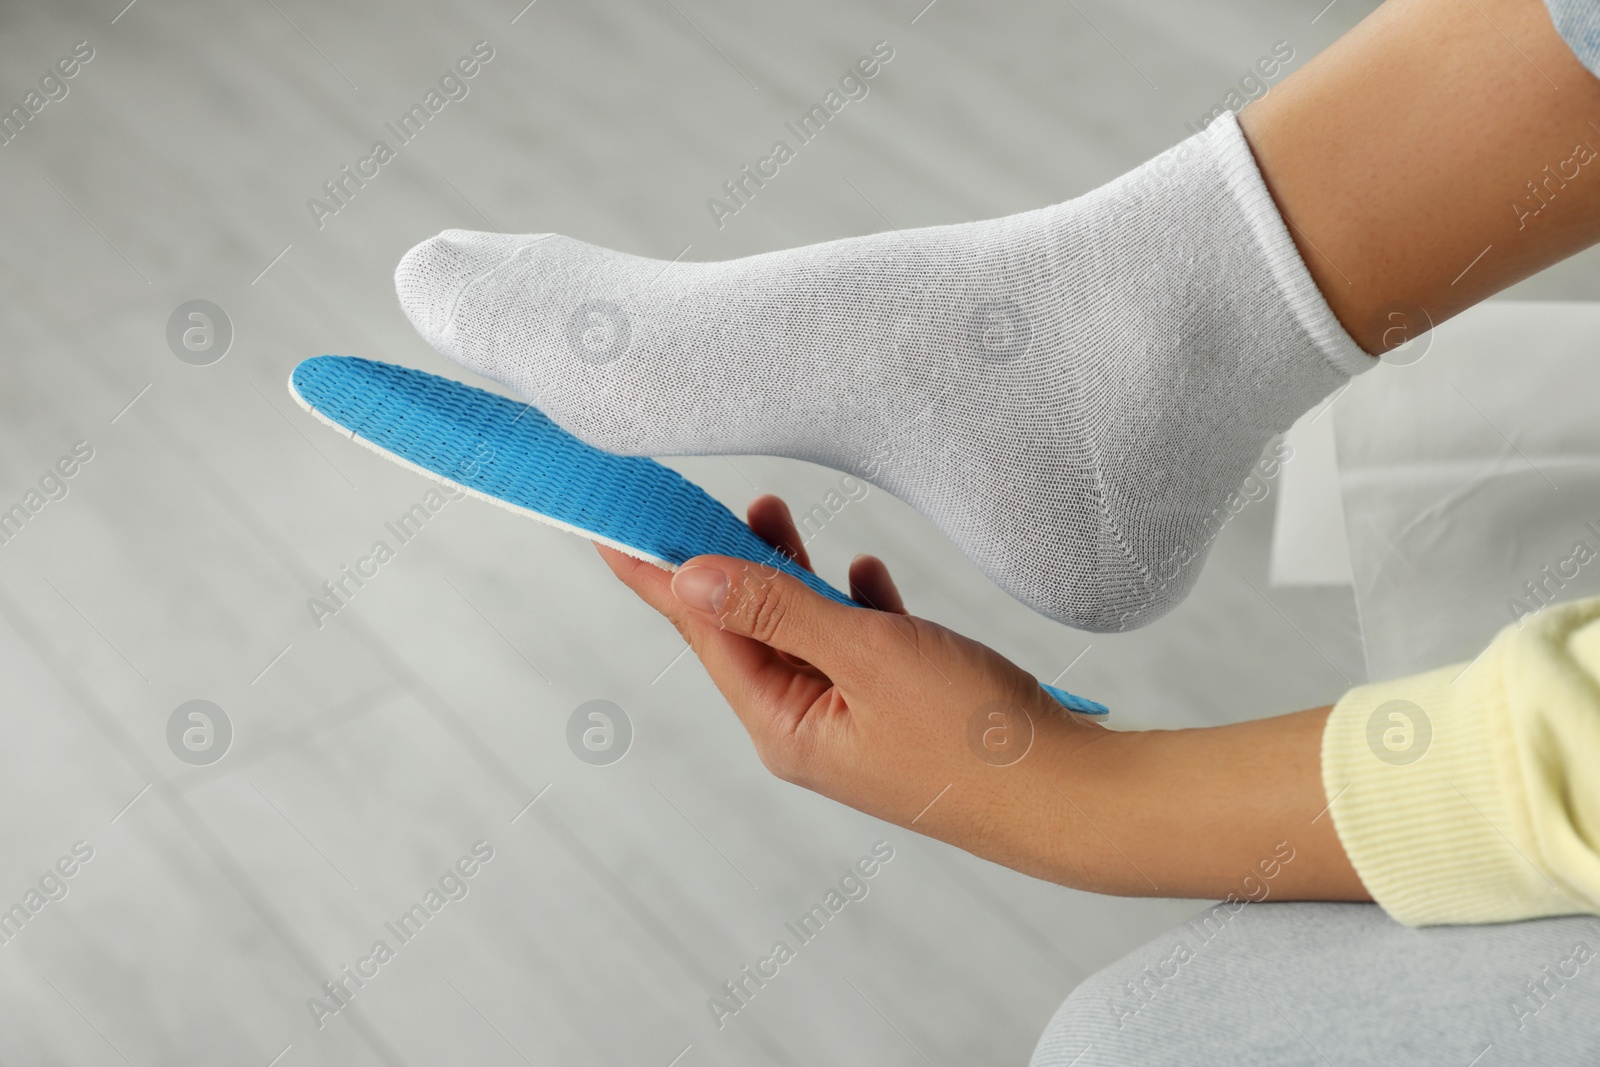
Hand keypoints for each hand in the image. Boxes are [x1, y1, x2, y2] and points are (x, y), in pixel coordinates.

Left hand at [597, 494, 1111, 880]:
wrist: (1070, 796)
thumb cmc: (973, 738)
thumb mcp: (867, 656)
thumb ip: (779, 609)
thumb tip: (690, 576)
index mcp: (784, 724)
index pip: (702, 631)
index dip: (658, 572)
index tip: (614, 524)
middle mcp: (808, 727)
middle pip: (746, 629)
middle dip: (724, 560)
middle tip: (692, 495)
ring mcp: (855, 720)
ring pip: (802, 632)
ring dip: (789, 573)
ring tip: (772, 509)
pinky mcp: (901, 711)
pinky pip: (857, 647)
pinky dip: (853, 605)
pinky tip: (864, 573)